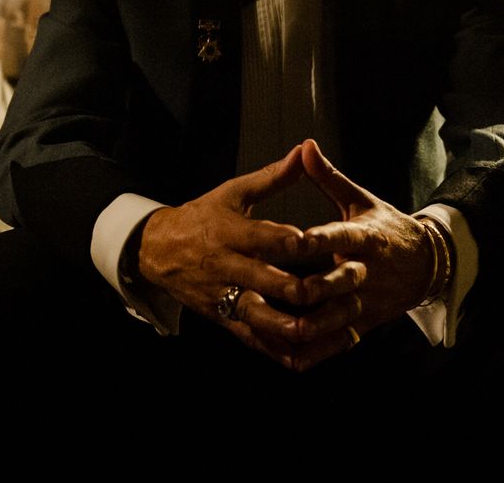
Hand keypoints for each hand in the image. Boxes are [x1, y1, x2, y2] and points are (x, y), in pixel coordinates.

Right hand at [138, 145, 364, 369]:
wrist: (156, 251)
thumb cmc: (202, 217)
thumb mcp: (232, 193)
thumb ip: (271, 178)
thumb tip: (302, 152)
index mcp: (231, 232)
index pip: (266, 238)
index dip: (296, 242)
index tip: (324, 242)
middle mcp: (227, 267)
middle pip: (268, 282)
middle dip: (307, 287)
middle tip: (347, 284)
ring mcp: (224, 297)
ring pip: (261, 318)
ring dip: (297, 325)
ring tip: (331, 325)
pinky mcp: (223, 319)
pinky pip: (253, 340)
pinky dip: (280, 349)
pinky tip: (309, 352)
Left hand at [297, 139, 434, 361]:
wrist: (427, 264)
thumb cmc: (385, 227)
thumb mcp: (360, 199)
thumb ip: (328, 177)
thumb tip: (305, 146)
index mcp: (367, 236)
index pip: (343, 235)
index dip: (322, 238)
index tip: (299, 239)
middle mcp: (368, 271)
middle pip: (343, 281)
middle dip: (320, 287)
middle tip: (293, 291)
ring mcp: (367, 301)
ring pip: (341, 317)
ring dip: (316, 325)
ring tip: (288, 329)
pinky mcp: (364, 323)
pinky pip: (340, 342)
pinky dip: (317, 351)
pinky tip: (290, 356)